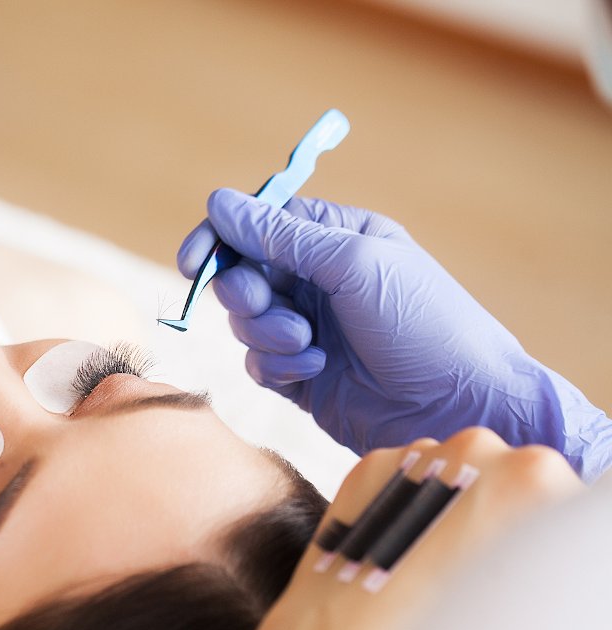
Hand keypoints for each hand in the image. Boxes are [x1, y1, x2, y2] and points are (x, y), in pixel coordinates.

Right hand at [178, 189, 611, 481]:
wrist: (457, 406)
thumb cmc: (424, 324)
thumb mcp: (354, 264)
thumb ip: (281, 236)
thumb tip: (220, 202)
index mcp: (335, 239)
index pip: (259, 224)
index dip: (221, 238)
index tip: (194, 261)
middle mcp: (317, 281)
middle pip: (242, 272)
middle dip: (244, 290)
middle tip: (266, 304)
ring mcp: (308, 329)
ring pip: (245, 321)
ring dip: (266, 332)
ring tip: (308, 345)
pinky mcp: (301, 376)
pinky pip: (258, 362)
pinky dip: (277, 365)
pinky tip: (314, 371)